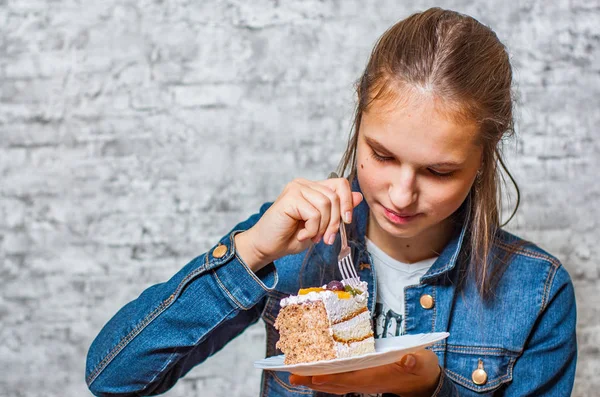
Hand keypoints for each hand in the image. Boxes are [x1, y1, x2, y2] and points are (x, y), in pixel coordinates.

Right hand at [236, 178, 362, 270]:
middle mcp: (304, 184)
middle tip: (325, 239)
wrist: (267, 247)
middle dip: (334, 222)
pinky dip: (312, 229)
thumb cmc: (291, 237)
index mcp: (313, 188)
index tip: (346, 222)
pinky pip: (313, 213)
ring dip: (322, 227)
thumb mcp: (321, 225)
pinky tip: (301, 234)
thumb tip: (359, 197)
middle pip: (335, 196)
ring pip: (326, 204)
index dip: (347, 202)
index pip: (340, 184)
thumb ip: (337, 210)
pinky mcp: (289, 198)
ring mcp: (296, 188)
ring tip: (311, 236)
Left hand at [289, 349, 440, 395]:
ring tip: (294, 376)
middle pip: (334, 383)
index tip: (314, 375)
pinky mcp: (360, 379)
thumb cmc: (420, 368)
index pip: (350, 378)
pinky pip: (337, 382)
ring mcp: (361, 383)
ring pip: (333, 384)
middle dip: (313, 379)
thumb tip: (408, 359)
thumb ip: (414, 361)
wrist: (422, 381)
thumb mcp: (421, 362)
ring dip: (313, 380)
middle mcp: (365, 382)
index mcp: (376, 376)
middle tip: (292, 375)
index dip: (331, 377)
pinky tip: (312, 376)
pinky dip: (323, 379)